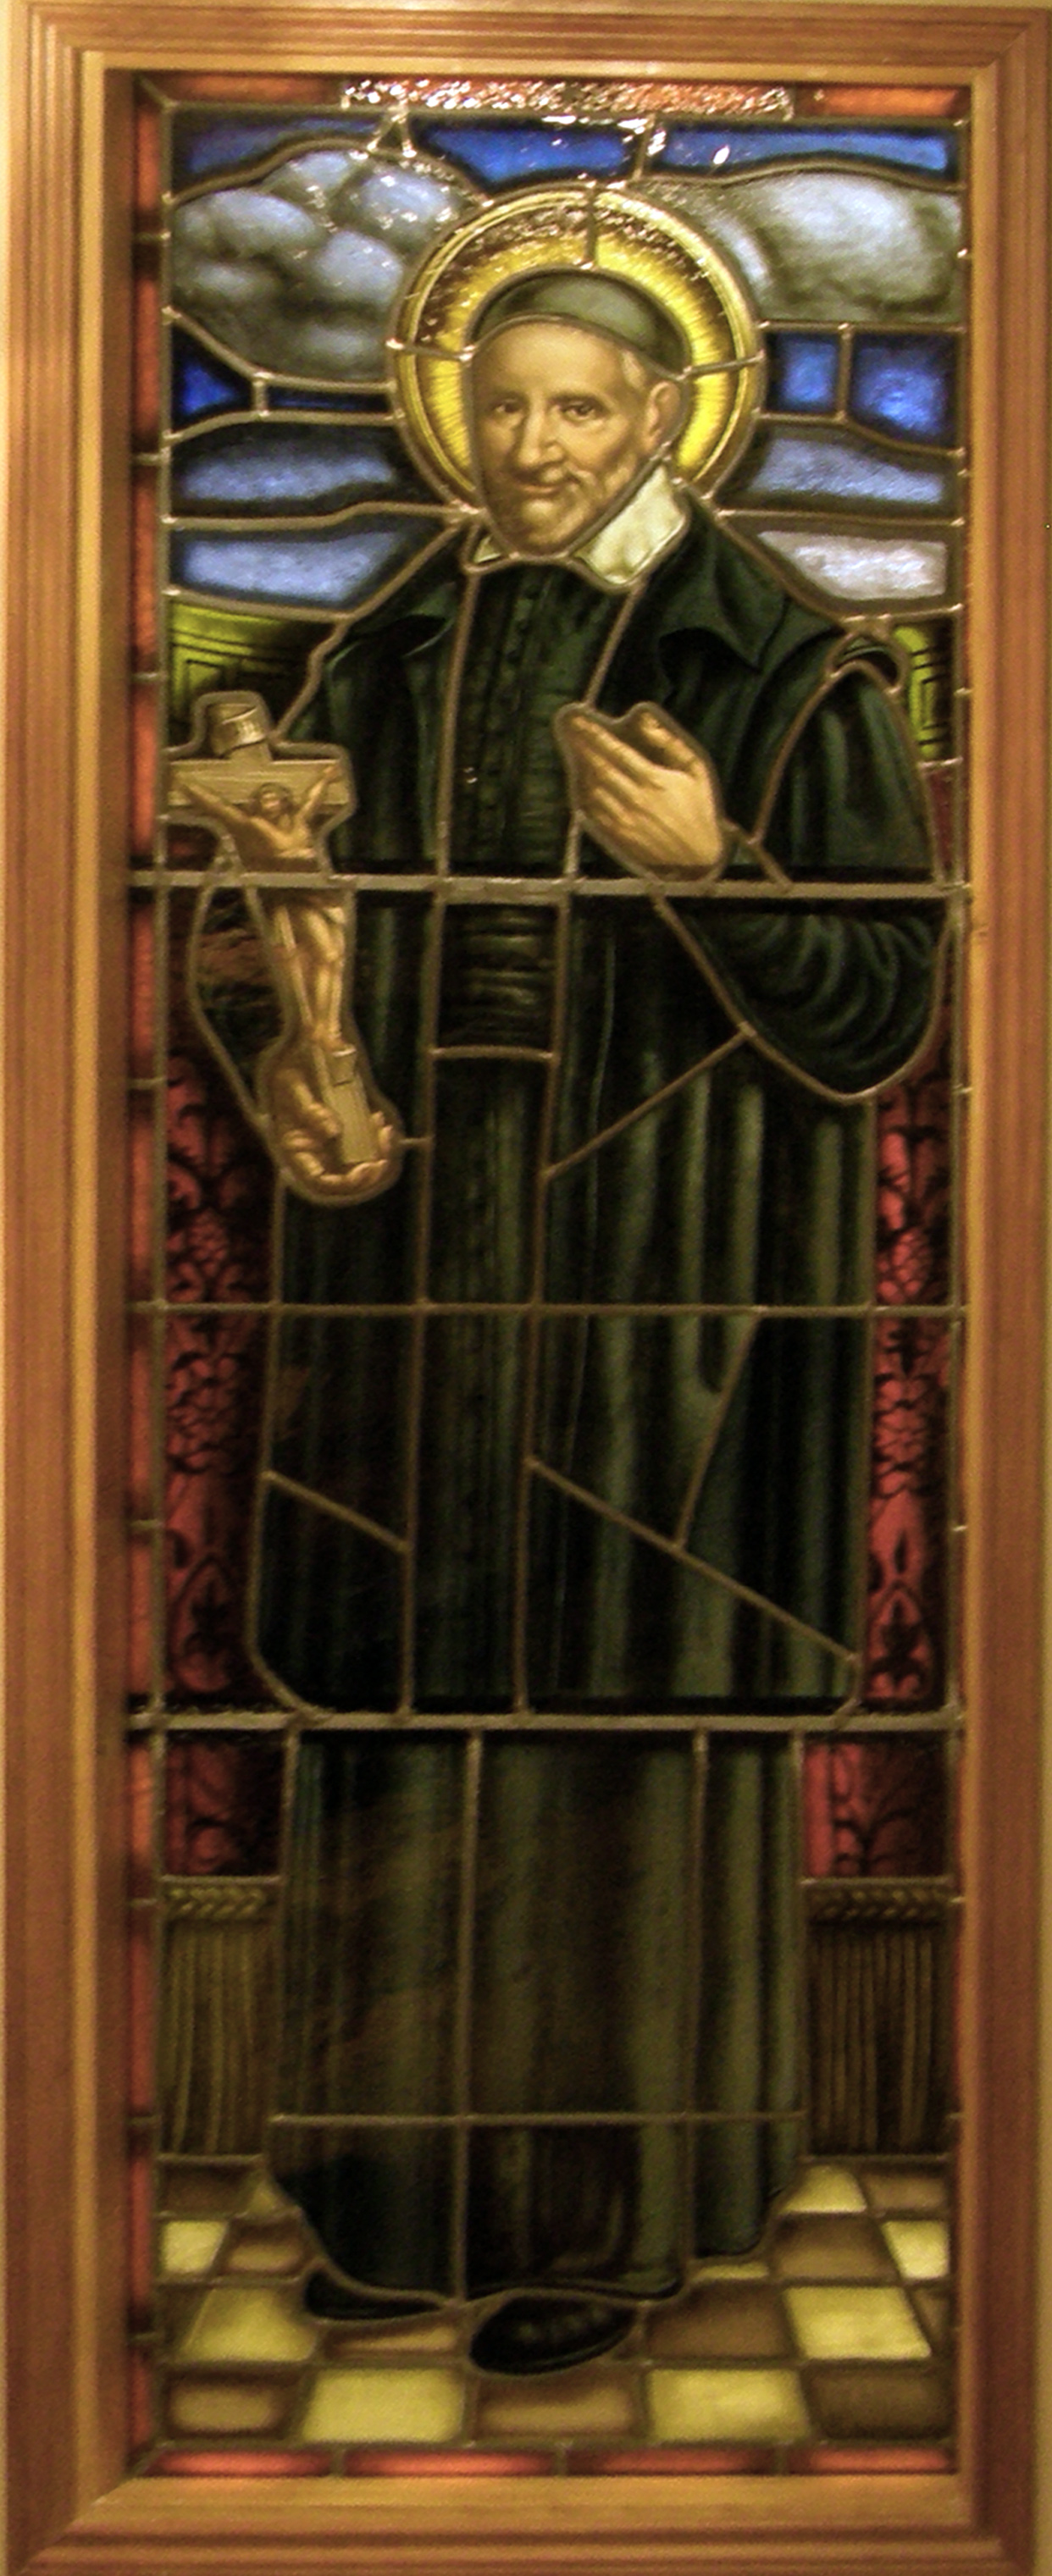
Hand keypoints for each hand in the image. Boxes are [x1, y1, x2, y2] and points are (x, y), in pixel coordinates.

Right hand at [261, 1033, 398, 1201]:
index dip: (343, 1183)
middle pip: (344, 1177)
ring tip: (383, 1130)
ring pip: (359, 1161)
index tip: (364, 1168)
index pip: (319, 1180)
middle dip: (367, 1174)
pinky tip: (379, 1120)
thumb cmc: (289, 1066)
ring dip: (376, 1153)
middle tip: (382, 1159)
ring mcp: (332, 1140)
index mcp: (295, 1147)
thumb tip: (332, 1132)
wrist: (302, 1047)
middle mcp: (315, 1150)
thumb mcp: (292, 1082)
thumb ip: (309, 1109)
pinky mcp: (347, 1127)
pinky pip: (365, 1141)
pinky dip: (376, 1136)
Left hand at [556, 702, 725, 878]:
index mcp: (654, 779)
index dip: (596, 735)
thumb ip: (670, 744)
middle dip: (584, 748)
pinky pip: (598, 813)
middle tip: (571, 732)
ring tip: (577, 755)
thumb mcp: (695, 770)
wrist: (699, 854)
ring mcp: (627, 819)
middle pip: (602, 768)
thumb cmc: (699, 807)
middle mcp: (637, 798)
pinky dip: (589, 799)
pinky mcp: (622, 836)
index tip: (580, 721)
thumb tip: (646, 722)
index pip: (617, 751)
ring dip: (585, 771)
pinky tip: (587, 787)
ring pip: (596, 790)